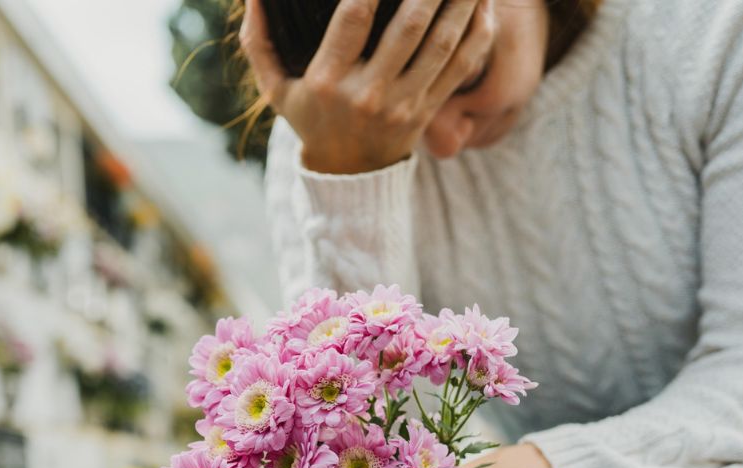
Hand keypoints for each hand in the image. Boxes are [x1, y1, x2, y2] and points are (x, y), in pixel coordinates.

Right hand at [240, 0, 493, 173]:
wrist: (347, 174)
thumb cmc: (310, 119)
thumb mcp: (275, 89)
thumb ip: (259, 42)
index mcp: (327, 81)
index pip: (353, 20)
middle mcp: (368, 93)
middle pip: (409, 26)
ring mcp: (403, 104)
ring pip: (443, 42)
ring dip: (462, 0)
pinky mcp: (429, 110)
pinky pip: (462, 66)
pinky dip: (477, 31)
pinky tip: (483, 3)